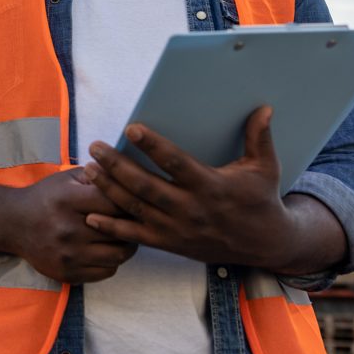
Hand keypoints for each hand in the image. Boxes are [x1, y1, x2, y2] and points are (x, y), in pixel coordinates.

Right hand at [7, 168, 137, 283]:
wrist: (14, 224)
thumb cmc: (46, 197)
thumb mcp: (68, 178)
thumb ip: (98, 176)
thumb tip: (129, 178)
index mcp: (69, 200)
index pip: (116, 203)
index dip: (131, 202)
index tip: (136, 201)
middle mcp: (68, 230)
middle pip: (121, 231)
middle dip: (132, 225)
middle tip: (135, 220)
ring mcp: (68, 255)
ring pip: (118, 255)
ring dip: (126, 245)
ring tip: (123, 236)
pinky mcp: (68, 273)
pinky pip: (107, 272)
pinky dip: (112, 261)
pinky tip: (106, 250)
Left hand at [82, 106, 302, 269]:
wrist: (265, 245)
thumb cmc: (261, 200)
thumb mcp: (265, 168)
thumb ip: (259, 137)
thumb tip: (264, 108)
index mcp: (211, 186)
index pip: (176, 163)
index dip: (153, 146)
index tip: (131, 128)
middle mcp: (191, 209)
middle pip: (145, 186)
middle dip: (117, 166)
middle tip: (95, 146)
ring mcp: (177, 229)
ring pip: (135, 208)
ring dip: (108, 189)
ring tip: (87, 169)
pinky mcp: (170, 244)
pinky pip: (136, 236)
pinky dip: (112, 228)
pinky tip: (91, 216)